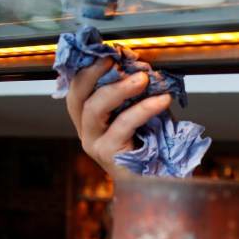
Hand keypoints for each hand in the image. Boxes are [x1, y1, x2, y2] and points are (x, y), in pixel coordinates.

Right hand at [65, 57, 173, 178]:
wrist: (160, 187)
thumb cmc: (152, 152)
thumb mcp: (142, 117)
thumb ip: (136, 96)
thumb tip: (145, 67)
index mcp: (90, 121)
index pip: (76, 90)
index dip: (87, 69)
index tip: (107, 52)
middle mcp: (87, 133)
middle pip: (77, 96)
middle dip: (93, 72)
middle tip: (115, 58)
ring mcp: (95, 145)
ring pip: (95, 108)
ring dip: (119, 88)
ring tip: (143, 78)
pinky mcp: (108, 155)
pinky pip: (123, 124)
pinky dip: (144, 109)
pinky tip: (162, 101)